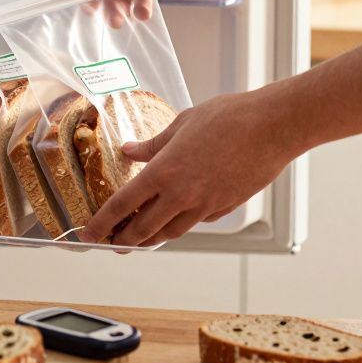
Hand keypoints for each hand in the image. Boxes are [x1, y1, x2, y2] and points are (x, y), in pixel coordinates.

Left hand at [80, 88, 301, 246]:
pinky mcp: (224, 207)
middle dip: (122, 240)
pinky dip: (182, 223)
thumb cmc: (229, 117)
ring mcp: (204, 205)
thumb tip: (130, 150)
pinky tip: (178, 216)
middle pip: (142, 229)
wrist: (272, 127)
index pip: (122, 205)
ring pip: (170, 232)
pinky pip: (197, 222)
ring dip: (151, 237)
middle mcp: (181, 195)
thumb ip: (153, 144)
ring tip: (139, 237)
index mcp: (164, 171)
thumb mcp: (182, 123)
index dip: (101, 224)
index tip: (89, 235)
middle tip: (112, 244)